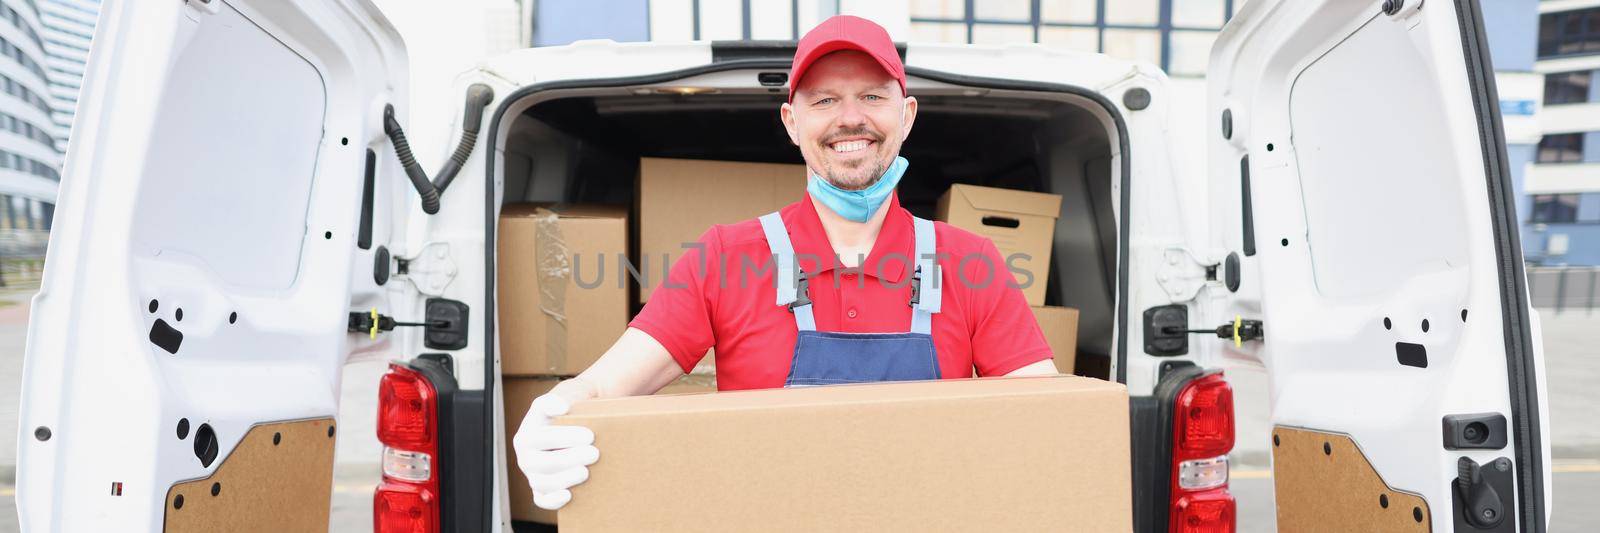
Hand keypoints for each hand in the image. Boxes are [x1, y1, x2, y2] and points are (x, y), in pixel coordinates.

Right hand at [512, 379, 599, 509]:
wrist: (582, 424)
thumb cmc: (573, 410)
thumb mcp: (567, 395)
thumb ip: (560, 397)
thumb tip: (561, 408)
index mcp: (528, 433)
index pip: (540, 437)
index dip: (563, 438)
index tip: (589, 434)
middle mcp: (526, 455)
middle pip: (541, 462)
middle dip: (569, 459)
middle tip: (594, 453)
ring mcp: (533, 474)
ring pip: (542, 482)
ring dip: (565, 478)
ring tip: (586, 471)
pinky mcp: (542, 490)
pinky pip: (542, 500)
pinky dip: (552, 500)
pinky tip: (569, 494)